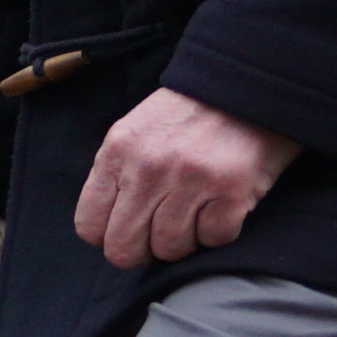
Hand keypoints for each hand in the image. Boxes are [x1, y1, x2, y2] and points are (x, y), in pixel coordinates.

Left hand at [72, 89, 299, 269]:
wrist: (247, 84)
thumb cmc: (188, 115)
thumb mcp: (136, 132)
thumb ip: (116, 174)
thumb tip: (104, 228)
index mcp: (117, 151)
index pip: (89, 226)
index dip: (108, 237)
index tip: (129, 230)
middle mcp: (148, 167)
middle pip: (124, 249)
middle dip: (143, 251)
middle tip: (161, 234)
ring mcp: (190, 180)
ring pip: (170, 249)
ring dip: (185, 239)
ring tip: (196, 211)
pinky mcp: (231, 190)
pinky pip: (213, 240)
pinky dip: (219, 231)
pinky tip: (222, 205)